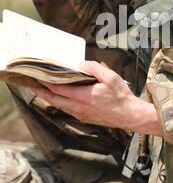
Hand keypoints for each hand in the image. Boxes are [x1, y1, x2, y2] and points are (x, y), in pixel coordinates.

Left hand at [31, 61, 161, 135]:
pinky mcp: (86, 118)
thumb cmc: (121, 96)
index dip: (45, 83)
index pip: (57, 89)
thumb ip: (94, 68)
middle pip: (54, 99)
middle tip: (32, 85)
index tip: (36, 76)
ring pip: (60, 106)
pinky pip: (68, 110)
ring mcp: (81, 114)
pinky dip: (61, 103)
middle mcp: (78, 107)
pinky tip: (62, 98)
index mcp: (82, 96)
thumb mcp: (110, 77)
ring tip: (44, 90)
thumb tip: (82, 64)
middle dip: (41, 92)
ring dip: (50, 98)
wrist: (130, 116)